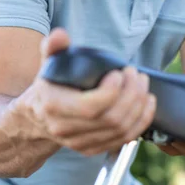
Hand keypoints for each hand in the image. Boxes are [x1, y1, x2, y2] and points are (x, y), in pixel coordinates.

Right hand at [25, 28, 156, 155]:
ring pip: (120, 130)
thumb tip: (61, 35)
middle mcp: (65, 129)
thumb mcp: (48, 63)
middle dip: (131, 95)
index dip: (111, 92)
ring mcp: (79, 143)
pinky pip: (124, 139)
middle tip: (136, 74)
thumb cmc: (49, 85)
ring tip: (143, 85)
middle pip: (111, 119)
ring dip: (139, 106)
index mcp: (53, 106)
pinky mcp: (92, 149)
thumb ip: (53, 46)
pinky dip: (141, 121)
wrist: (38, 118)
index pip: (90, 107)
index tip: (119, 73)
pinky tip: (147, 103)